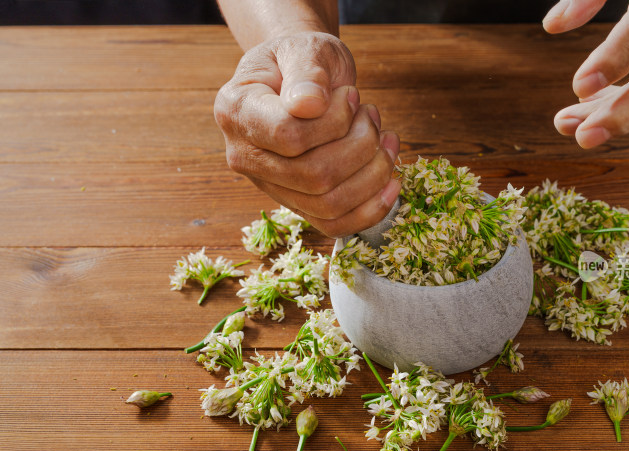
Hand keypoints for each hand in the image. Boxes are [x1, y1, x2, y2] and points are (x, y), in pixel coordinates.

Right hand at [214, 31, 400, 236]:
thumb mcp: (305, 49)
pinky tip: (392, 183)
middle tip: (372, 116)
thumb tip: (308, 105)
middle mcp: (245, 156)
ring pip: (328, 204)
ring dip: (372, 174)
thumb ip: (306, 73)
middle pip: (313, 176)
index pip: (288, 135)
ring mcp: (270, 186)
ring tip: (385, 139)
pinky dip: (371, 210)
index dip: (333, 120)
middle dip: (360, 146)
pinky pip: (334, 225)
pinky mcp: (297, 204)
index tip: (351, 95)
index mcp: (237, 111)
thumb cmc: (302, 60)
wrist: (302, 79)